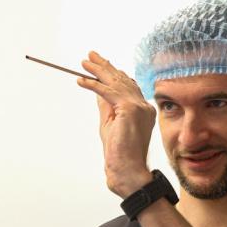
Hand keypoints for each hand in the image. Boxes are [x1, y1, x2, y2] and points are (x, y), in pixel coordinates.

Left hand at [77, 51, 156, 197]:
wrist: (127, 170)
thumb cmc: (120, 154)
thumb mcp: (110, 124)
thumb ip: (106, 106)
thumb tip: (98, 90)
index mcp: (143, 110)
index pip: (128, 85)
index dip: (113, 73)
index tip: (101, 64)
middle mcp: (144, 106)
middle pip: (122, 79)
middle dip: (105, 66)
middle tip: (91, 56)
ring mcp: (139, 107)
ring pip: (115, 82)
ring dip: (97, 71)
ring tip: (84, 63)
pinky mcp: (130, 109)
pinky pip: (108, 92)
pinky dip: (93, 84)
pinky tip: (81, 81)